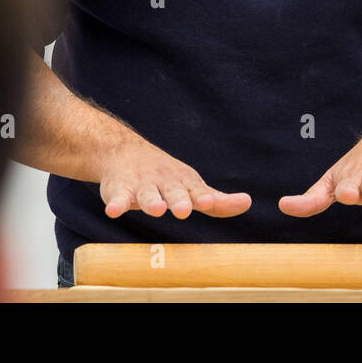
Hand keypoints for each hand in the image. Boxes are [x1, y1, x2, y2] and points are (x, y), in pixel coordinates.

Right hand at [98, 136, 250, 219]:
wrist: (124, 152)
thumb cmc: (166, 177)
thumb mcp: (193, 186)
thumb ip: (217, 201)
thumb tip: (247, 202)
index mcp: (184, 183)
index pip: (197, 192)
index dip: (204, 199)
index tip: (209, 203)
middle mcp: (165, 182)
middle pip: (173, 192)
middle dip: (179, 200)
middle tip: (184, 210)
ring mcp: (142, 185)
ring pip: (147, 194)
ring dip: (152, 201)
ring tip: (156, 209)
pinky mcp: (119, 189)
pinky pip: (117, 198)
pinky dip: (116, 204)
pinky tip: (115, 211)